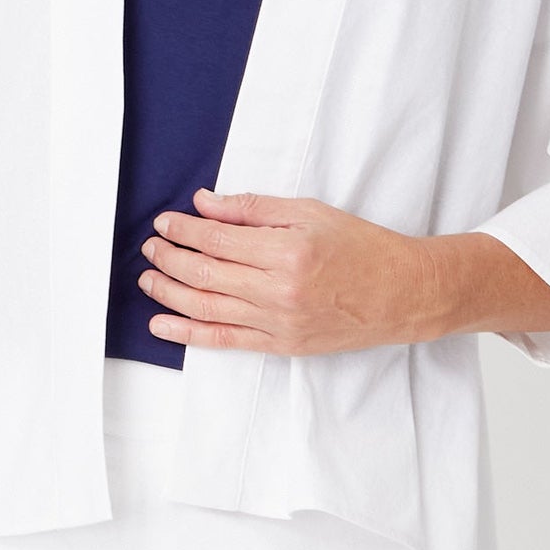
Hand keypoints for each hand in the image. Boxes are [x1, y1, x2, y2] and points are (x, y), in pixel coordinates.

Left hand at [137, 188, 441, 354]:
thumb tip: (206, 204)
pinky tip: (163, 323)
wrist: (400, 293)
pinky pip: (225, 340)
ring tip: (149, 278)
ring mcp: (278, 322)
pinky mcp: (281, 345)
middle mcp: (278, 290)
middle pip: (206, 274)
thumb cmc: (361, 247)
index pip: (217, 239)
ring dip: (170, 293)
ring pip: (207, 308)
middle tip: (151, 246)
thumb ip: (254, 208)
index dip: (184, 230)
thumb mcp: (310, 212)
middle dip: (170, 259)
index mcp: (286, 251)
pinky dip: (189, 333)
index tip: (165, 222)